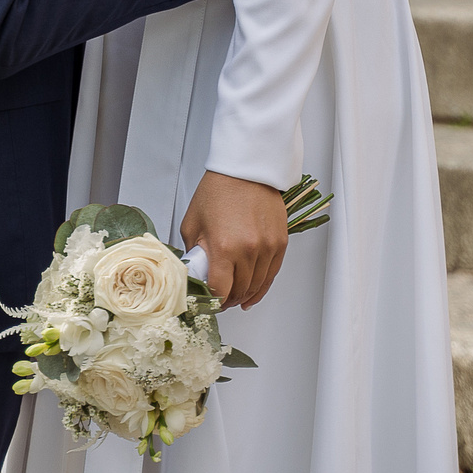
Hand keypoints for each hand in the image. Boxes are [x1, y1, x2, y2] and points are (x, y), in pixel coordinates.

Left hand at [180, 169, 290, 310]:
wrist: (246, 169)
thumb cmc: (218, 190)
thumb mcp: (193, 223)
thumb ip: (193, 253)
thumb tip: (195, 274)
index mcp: (223, 247)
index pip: (219, 291)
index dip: (211, 302)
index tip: (206, 303)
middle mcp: (248, 251)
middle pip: (239, 291)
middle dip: (227, 300)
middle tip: (218, 300)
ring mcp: (267, 248)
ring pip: (256, 287)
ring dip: (244, 296)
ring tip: (234, 298)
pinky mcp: (279, 244)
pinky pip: (271, 276)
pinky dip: (261, 288)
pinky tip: (252, 295)